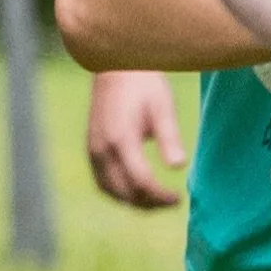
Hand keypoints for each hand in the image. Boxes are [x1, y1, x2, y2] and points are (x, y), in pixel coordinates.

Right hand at [84, 67, 187, 208]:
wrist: (116, 67)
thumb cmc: (144, 84)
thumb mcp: (162, 106)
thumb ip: (169, 136)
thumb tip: (179, 166)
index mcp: (121, 139)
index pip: (141, 181)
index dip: (160, 196)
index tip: (179, 198)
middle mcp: (102, 149)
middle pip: (125, 192)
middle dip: (150, 203)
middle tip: (172, 202)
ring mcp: (93, 150)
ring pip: (110, 191)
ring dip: (134, 202)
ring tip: (157, 201)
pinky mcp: (91, 148)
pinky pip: (102, 181)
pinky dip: (119, 193)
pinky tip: (137, 191)